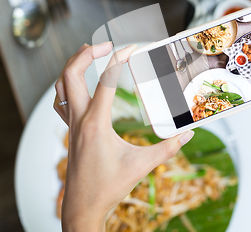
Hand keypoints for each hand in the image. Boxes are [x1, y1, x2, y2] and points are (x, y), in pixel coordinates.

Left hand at [53, 42, 193, 231]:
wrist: (83, 207)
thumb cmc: (109, 188)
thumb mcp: (142, 166)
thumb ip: (168, 148)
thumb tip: (189, 134)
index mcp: (96, 124)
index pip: (105, 81)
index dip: (119, 60)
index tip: (131, 48)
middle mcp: (79, 120)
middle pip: (72, 75)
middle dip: (87, 54)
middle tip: (107, 44)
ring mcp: (72, 125)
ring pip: (61, 86)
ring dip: (73, 65)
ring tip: (89, 52)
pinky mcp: (71, 131)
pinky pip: (61, 101)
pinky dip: (67, 85)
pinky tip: (78, 84)